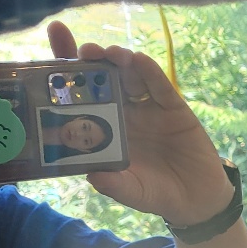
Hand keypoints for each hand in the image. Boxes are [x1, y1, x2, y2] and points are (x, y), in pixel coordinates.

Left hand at [47, 22, 233, 225]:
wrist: (197, 197)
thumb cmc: (156, 194)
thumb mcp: (133, 193)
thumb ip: (116, 185)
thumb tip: (95, 176)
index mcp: (103, 131)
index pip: (79, 100)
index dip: (65, 77)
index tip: (49, 64)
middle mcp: (122, 114)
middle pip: (101, 80)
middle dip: (91, 61)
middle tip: (83, 50)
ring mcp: (147, 109)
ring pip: (129, 77)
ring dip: (118, 61)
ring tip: (109, 53)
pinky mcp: (173, 107)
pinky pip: (159, 86)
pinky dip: (149, 73)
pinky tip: (139, 61)